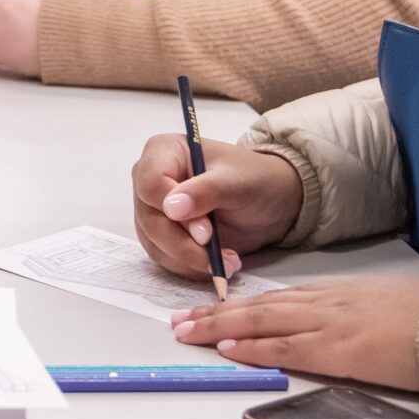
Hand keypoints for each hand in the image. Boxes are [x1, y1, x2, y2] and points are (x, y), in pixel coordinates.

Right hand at [131, 133, 302, 279]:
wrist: (269, 201)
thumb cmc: (254, 179)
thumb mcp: (237, 181)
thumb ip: (205, 191)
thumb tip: (172, 208)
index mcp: (163, 151)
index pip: (150, 183)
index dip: (172, 210)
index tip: (205, 233)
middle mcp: (149, 180)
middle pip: (149, 219)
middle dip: (184, 244)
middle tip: (218, 256)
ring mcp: (153, 209)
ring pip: (154, 243)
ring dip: (189, 260)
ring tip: (227, 260)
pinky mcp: (160, 235)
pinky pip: (163, 257)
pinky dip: (189, 267)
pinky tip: (216, 263)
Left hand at [172, 274, 418, 389]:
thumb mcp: (384, 305)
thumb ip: (355, 313)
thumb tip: (340, 326)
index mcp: (336, 294)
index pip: (277, 298)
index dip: (239, 304)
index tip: (211, 308)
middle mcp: (325, 304)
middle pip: (258, 306)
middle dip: (214, 312)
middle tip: (179, 319)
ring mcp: (328, 324)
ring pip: (261, 321)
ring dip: (219, 327)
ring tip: (187, 331)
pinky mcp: (337, 349)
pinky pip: (285, 347)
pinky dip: (253, 346)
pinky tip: (228, 347)